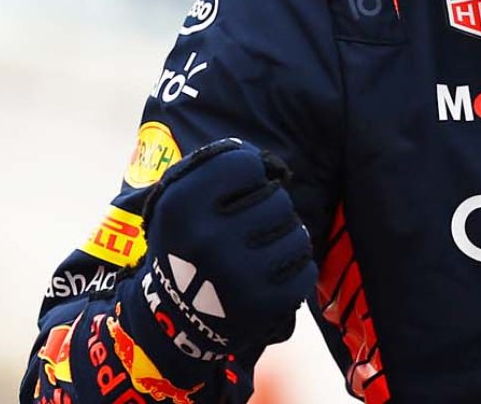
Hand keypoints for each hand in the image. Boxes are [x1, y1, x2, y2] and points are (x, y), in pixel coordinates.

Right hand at [115, 139, 316, 363]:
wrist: (175, 317)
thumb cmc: (186, 245)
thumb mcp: (180, 199)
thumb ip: (217, 166)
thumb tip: (269, 162)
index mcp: (183, 205)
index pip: (245, 164)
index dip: (246, 175)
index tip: (236, 191)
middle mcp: (209, 238)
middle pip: (277, 198)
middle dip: (269, 208)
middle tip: (251, 225)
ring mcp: (238, 274)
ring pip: (297, 233)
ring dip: (285, 238)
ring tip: (262, 250)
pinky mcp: (263, 303)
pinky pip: (305, 270)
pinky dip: (294, 270)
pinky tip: (270, 274)